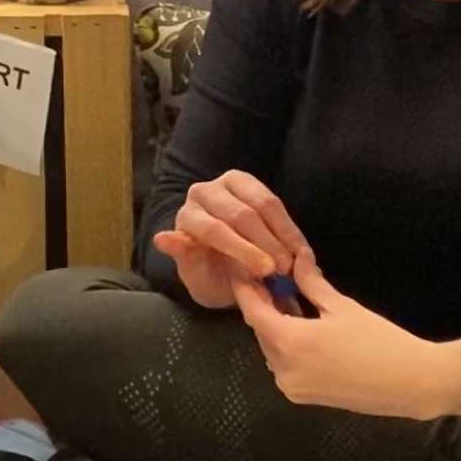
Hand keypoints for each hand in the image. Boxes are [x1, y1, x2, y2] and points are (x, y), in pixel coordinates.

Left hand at [152, 169, 311, 308]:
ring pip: (262, 204)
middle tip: (284, 270)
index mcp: (186, 218)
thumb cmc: (211, 274)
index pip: (213, 229)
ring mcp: (225, 183)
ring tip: (295, 262)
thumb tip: (161, 239)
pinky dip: (289, 228)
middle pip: (240, 215)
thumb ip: (185, 260)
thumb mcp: (198, 278)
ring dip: (282, 235)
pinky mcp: (249, 182)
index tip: (266, 271)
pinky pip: (274, 202)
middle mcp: (201, 194)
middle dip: (266, 244)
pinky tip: (299, 250)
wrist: (225, 265)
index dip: (242, 250)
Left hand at [231, 253, 442, 418]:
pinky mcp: (304, 396)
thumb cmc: (380, 341)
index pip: (251, 310)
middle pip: (259, 329)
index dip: (244, 287)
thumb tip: (296, 257)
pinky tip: (302, 325)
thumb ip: (310, 283)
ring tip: (287, 297)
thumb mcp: (341, 307)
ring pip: (271, 347)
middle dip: (262, 304)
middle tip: (269, 278)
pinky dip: (286, 344)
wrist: (417, 384)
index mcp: (288, 343)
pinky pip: (284, 364)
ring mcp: (291, 386)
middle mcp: (281, 368)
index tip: (242, 268)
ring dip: (275, 324)